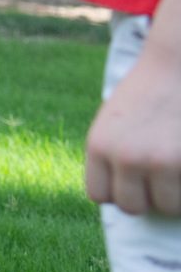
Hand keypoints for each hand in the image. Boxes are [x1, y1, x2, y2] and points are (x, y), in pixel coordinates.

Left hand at [88, 49, 180, 216]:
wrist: (178, 65)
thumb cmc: (148, 91)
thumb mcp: (113, 120)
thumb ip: (111, 154)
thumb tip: (118, 195)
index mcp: (99, 146)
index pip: (100, 196)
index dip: (120, 191)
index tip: (134, 180)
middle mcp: (124, 157)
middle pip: (132, 207)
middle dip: (148, 197)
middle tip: (162, 176)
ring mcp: (158, 161)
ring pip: (166, 206)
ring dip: (175, 195)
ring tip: (177, 170)